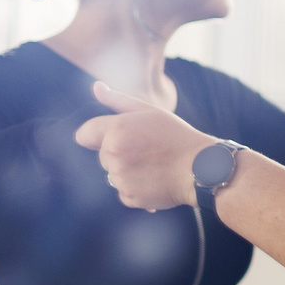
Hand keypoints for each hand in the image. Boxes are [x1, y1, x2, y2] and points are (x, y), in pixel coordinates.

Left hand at [74, 81, 214, 211]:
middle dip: (118, 153)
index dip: (96, 135)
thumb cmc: (176, 136)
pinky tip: (154, 179)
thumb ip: (118, 100)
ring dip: (127, 172)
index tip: (114, 136)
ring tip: (152, 166)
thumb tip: (96, 88)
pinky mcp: (129, 197)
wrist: (200, 168)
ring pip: (112, 174)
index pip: (84, 135)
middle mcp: (114, 154)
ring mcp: (121, 178)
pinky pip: (123, 192)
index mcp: (116, 130)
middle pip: (102, 156)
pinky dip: (135, 188)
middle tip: (146, 150)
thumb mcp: (149, 111)